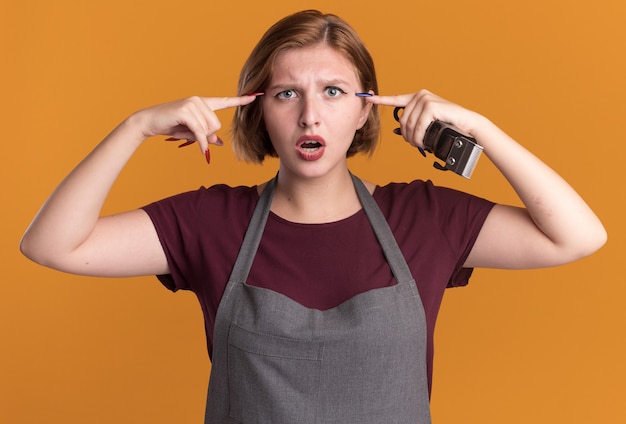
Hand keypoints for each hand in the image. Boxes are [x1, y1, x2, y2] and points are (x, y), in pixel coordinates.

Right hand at [128, 95, 258, 157]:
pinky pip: (200, 132)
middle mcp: (199, 100)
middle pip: (216, 124)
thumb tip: (219, 143)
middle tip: (191, 135)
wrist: (149, 122)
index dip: (240, 100)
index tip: (255, 96)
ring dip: (199, 137)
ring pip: (209, 128)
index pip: (225, 101)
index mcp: (203, 103)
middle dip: (207, 135)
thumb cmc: (171, 126)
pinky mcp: (186, 111)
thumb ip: (206, 135)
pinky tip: (201, 149)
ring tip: (184, 132)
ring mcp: (192, 103)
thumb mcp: (191, 132)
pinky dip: (201, 143)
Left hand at [368, 90, 479, 150]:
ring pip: (409, 125)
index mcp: (417, 98)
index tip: (368, 98)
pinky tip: (424, 142)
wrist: (467, 125)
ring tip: (420, 144)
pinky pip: (418, 127)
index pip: (395, 99)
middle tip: (415, 144)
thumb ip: (413, 123)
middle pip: (402, 120)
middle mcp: (420, 95)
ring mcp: (425, 99)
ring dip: (413, 139)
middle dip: (406, 136)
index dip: (380, 100)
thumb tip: (398, 132)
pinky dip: (420, 138)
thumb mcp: (426, 124)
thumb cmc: (447, 126)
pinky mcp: (431, 106)